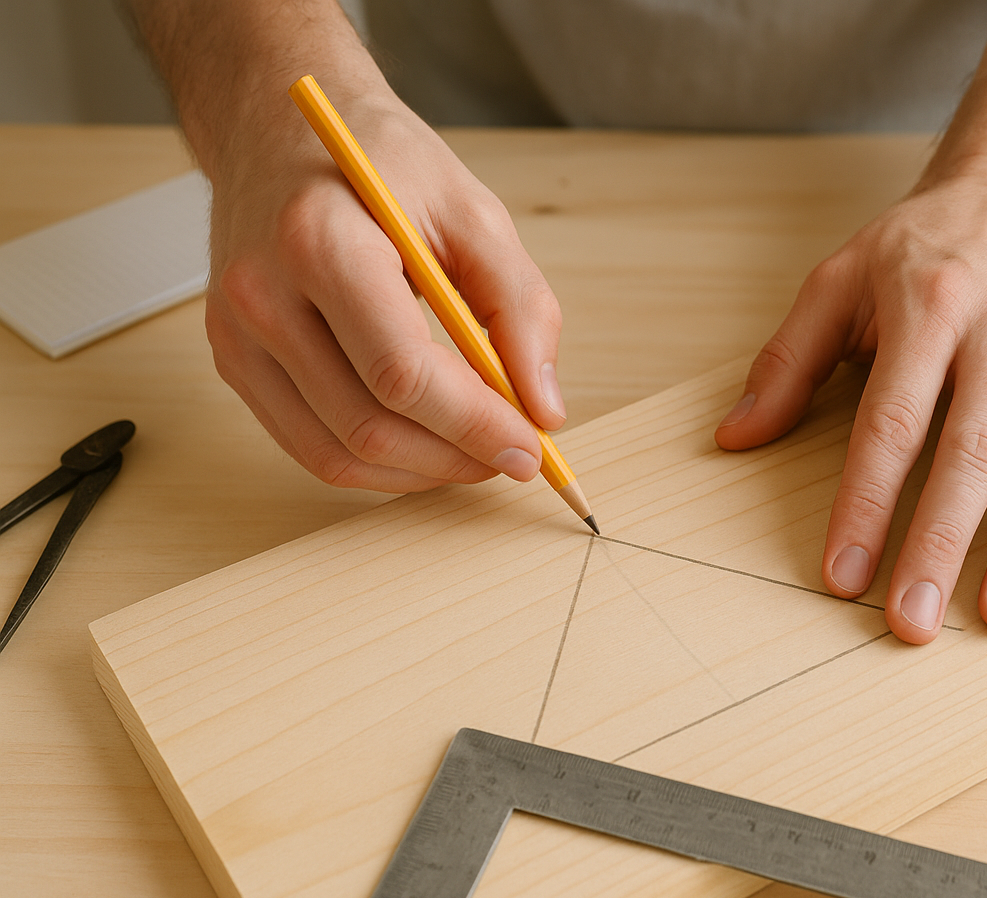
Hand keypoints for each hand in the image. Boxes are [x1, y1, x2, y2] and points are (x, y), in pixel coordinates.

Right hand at [206, 91, 564, 490]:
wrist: (278, 127)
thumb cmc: (378, 162)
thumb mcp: (472, 212)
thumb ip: (519, 309)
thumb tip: (543, 407)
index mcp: (321, 242)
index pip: (402, 373)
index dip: (474, 425)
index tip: (530, 446)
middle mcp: (262, 295)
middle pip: (368, 424)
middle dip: (456, 456)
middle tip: (515, 455)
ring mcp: (237, 335)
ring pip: (335, 453)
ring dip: (420, 472)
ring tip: (475, 452)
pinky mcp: (235, 361)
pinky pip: (308, 445)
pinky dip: (376, 462)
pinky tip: (425, 444)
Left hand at [715, 168, 986, 643]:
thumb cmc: (916, 250)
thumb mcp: (837, 281)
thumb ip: (786, 361)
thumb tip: (735, 437)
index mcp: (925, 308)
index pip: (892, 421)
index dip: (866, 502)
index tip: (843, 573)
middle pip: (972, 450)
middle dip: (942, 542)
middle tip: (916, 620)